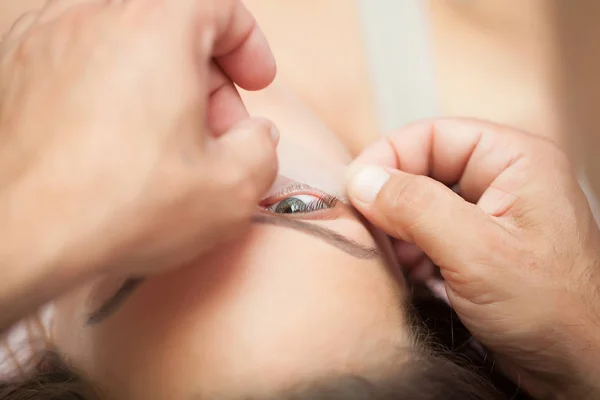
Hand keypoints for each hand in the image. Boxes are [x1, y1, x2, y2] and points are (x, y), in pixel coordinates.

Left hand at [0, 0, 276, 329]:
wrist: (18, 240)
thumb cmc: (118, 207)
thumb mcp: (233, 189)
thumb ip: (262, 149)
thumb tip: (254, 136)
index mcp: (155, 26)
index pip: (218, 4)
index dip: (249, 44)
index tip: (255, 82)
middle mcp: (93, 16)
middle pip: (173, 26)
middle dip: (208, 77)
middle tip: (218, 133)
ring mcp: (46, 40)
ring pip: (127, 43)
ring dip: (159, 82)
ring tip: (167, 139)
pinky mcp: (15, 71)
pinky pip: (83, 62)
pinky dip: (112, 88)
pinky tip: (117, 139)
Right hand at [346, 118, 599, 398]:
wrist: (579, 369)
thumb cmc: (554, 311)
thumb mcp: (477, 253)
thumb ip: (416, 208)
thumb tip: (363, 179)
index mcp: (514, 160)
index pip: (433, 136)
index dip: (389, 157)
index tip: (355, 187)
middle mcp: (501, 181)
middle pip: (423, 170)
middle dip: (392, 202)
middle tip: (367, 230)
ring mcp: (488, 217)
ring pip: (421, 205)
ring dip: (399, 232)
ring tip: (396, 261)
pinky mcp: (476, 248)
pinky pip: (428, 235)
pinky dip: (412, 254)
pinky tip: (413, 277)